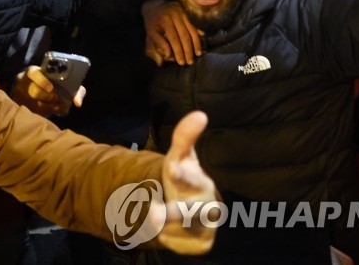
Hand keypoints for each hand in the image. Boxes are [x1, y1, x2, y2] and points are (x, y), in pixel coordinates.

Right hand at [11, 65, 84, 116]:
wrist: (34, 87)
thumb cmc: (51, 83)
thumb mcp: (62, 81)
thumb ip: (75, 89)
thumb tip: (77, 103)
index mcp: (32, 72)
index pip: (34, 74)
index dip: (42, 81)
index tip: (52, 88)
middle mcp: (24, 82)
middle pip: (33, 91)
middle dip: (48, 97)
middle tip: (57, 99)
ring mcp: (20, 95)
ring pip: (33, 104)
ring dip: (47, 107)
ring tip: (56, 106)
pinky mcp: (20, 106)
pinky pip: (32, 112)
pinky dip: (43, 113)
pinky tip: (50, 111)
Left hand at [142, 0, 202, 65]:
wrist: (154, 6)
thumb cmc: (152, 22)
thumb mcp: (150, 32)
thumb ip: (159, 43)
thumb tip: (169, 55)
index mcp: (164, 20)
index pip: (174, 39)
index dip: (178, 51)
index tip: (181, 62)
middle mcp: (174, 15)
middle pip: (184, 35)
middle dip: (188, 50)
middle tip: (190, 61)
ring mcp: (182, 12)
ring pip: (192, 30)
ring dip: (196, 43)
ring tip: (198, 54)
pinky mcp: (186, 11)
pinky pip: (194, 23)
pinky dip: (199, 31)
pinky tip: (203, 39)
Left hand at [155, 111, 216, 254]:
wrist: (191, 206)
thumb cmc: (183, 176)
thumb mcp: (180, 156)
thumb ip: (184, 136)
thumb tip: (200, 114)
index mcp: (200, 182)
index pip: (193, 179)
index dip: (184, 174)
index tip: (172, 167)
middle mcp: (206, 206)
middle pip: (192, 212)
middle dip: (174, 213)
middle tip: (154, 213)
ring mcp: (205, 227)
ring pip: (185, 232)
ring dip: (167, 228)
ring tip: (152, 220)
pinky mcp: (200, 244)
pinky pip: (180, 245)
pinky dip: (169, 240)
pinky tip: (162, 231)